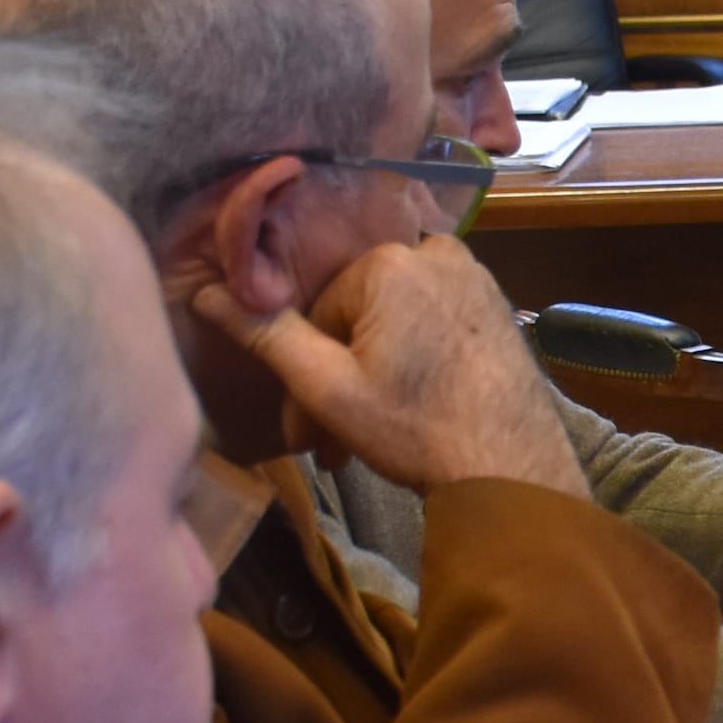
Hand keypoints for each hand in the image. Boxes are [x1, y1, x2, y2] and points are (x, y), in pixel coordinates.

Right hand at [194, 236, 583, 498]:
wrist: (516, 471)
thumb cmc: (418, 431)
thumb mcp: (327, 388)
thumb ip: (266, 335)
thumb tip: (206, 293)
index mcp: (387, 260)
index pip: (319, 312)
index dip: (305, 375)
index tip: (304, 433)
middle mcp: (435, 252)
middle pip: (359, 317)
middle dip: (339, 382)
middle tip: (330, 446)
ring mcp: (475, 277)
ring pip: (395, 324)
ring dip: (372, 378)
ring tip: (367, 441)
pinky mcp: (497, 307)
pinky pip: (433, 324)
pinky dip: (412, 364)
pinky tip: (410, 413)